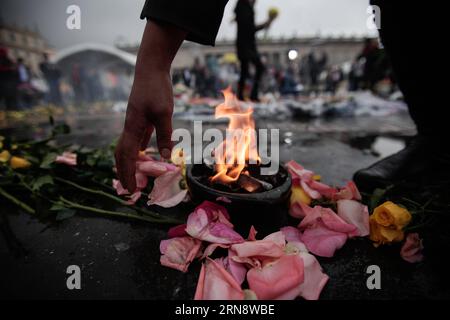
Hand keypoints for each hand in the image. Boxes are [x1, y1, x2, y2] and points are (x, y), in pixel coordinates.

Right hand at [115, 21, 185, 192]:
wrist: (151, 67)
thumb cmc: (157, 89)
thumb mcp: (164, 113)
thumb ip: (164, 135)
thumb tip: (165, 157)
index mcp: (132, 128)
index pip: (126, 156)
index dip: (128, 174)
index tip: (132, 190)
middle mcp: (130, 127)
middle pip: (121, 154)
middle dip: (124, 172)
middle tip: (130, 188)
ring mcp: (134, 121)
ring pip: (127, 146)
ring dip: (130, 162)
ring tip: (135, 175)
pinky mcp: (141, 116)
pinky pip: (136, 138)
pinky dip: (138, 149)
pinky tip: (144, 153)